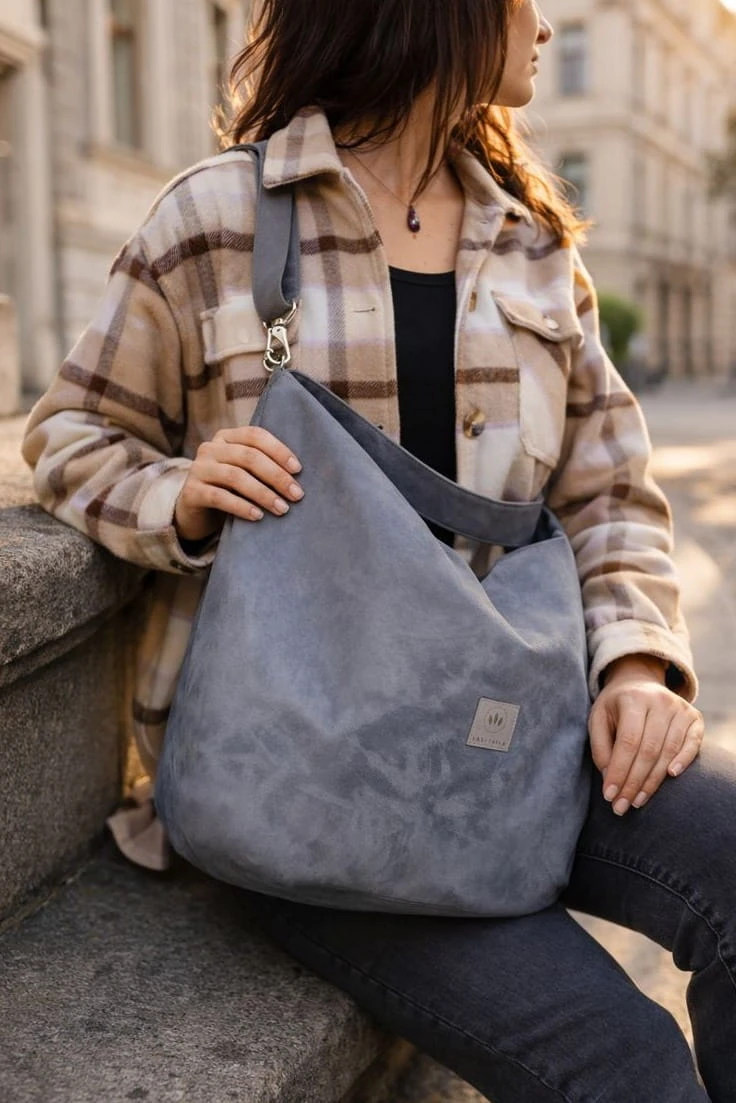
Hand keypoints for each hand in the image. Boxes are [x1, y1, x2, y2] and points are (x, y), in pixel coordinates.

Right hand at [174, 426, 303, 542]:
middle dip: (277, 476)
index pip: (255, 435)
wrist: (194, 512)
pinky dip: (242, 506)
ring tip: (282, 508)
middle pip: (249, 456)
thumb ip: (262, 465)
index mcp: (226, 437)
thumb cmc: (228, 489)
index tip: (298, 470)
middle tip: (296, 494)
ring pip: (235, 476)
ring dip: (263, 493)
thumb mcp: (244, 472)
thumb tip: (298, 474)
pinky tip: (258, 516)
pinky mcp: (191, 491)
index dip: (279, 450)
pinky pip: (219, 497)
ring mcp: (198, 469)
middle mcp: (210, 448)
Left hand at [588, 655, 703, 815]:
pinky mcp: (695, 717)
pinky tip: (670, 777)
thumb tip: (611, 781)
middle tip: (621, 807)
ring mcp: (680, 708)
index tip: (609, 795)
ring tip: (637, 801)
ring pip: (668, 751)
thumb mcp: (598, 719)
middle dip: (634, 783)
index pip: (627, 742)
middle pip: (648, 750)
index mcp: (632, 699)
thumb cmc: (615, 707)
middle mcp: (659, 701)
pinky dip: (684, 761)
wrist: (639, 683)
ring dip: (653, 781)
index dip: (619, 771)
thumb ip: (601, 748)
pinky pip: (693, 744)